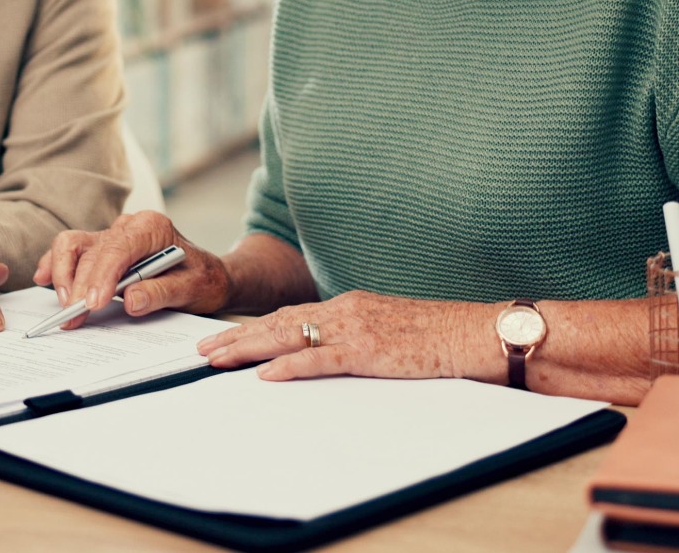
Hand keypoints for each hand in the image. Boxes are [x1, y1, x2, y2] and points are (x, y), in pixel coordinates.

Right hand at [33, 210, 229, 330]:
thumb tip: (131, 300)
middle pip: (92, 251)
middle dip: (79, 285)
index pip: (118, 247)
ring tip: (64, 307)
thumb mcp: (191, 289)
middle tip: (73, 318)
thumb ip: (161, 293)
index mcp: (152, 227)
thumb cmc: (201, 279)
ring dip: (63, 275)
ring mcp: (111, 235)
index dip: (101, 275)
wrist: (207, 275)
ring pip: (73, 245)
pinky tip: (44, 280)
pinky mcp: (100, 249)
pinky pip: (71, 250)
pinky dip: (55, 264)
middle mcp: (128, 225)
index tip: (93, 303)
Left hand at [196, 290, 482, 381]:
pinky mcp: (369, 351)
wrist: (476, 332)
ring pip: (288, 337)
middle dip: (236, 337)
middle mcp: (344, 310)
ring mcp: (355, 329)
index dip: (254, 326)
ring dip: (248, 349)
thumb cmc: (440, 335)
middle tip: (202, 351)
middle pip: (277, 323)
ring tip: (216, 360)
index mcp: (349, 304)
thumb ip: (359, 336)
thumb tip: (332, 352)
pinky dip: (289, 366)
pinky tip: (265, 375)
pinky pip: (320, 359)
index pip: (289, 314)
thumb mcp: (390, 329)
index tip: (224, 337)